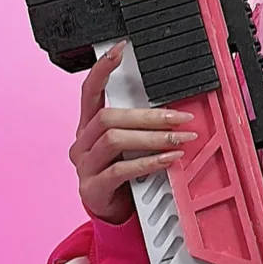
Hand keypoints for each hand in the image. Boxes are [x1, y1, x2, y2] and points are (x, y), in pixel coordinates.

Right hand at [69, 45, 196, 224]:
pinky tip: (168, 159)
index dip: (102, 70)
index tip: (120, 50)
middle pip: (109, 117)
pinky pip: (120, 170)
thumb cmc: (121, 175)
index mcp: (88, 127)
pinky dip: (148, 162)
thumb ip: (138, 128)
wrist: (111, 213)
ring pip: (114, 140)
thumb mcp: (127, 147)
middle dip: (148, 116)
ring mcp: (85, 166)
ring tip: (179, 139)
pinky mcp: (93, 188)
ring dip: (152, 138)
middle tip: (180, 118)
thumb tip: (171, 112)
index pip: (89, 91)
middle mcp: (82, 143)